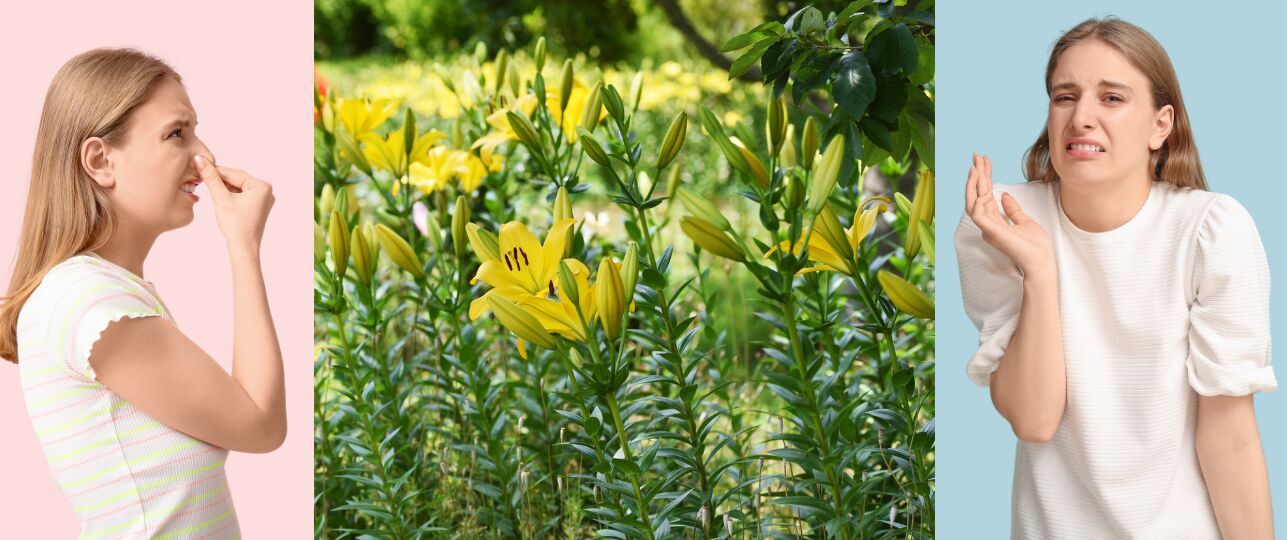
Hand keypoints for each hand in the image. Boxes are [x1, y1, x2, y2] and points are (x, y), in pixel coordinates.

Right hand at [194, 153, 274, 250]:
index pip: (233, 173)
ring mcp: (263, 198)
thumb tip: (200, 159)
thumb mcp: (221, 198)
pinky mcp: (258, 205)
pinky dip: (230, 193)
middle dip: (219, 178)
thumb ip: (211, 178)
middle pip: (237, 179)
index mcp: (262, 186)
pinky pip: (242, 194)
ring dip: (223, 186)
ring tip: (207, 183)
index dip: (215, 169)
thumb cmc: (235, 225)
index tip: (199, 163)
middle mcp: (266, 190)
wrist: (243, 247)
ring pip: (238, 186)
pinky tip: (218, 194)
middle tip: (200, 172)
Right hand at [965, 153, 1054, 275]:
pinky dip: (978, 200)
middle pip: (977, 195)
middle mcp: (988, 224)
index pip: (985, 195)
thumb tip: (1005, 195)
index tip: (984, 161)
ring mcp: (988, 229)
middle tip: (976, 156)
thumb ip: (1013, 209)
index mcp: (995, 222)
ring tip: (975, 166)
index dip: (984, 177)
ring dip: (973, 183)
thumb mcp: (1025, 221)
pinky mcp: (991, 232)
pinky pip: (977, 214)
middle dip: (977, 174)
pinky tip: (982, 187)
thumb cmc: (1036, 247)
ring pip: (972, 202)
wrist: (1042, 262)